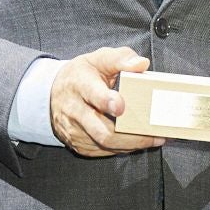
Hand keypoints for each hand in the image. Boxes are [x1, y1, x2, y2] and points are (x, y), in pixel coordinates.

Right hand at [48, 47, 165, 157]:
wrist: (54, 93)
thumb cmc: (82, 75)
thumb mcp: (98, 59)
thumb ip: (121, 58)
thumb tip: (141, 64)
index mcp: (80, 84)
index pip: (92, 94)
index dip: (106, 101)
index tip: (121, 106)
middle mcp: (74, 110)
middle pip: (102, 131)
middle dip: (131, 136)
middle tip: (155, 134)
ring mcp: (75, 130)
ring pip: (106, 145)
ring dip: (133, 144)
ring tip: (155, 139)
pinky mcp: (79, 144)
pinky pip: (104, 151)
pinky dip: (124, 148)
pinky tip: (139, 141)